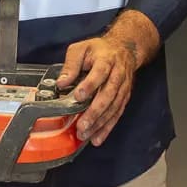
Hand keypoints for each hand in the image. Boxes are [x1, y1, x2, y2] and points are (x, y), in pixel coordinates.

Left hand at [57, 12, 155, 144]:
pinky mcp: (124, 97)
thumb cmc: (99, 49)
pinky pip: (117, 114)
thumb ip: (71, 64)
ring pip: (114, 107)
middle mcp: (118, 74)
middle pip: (109, 94)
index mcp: (106, 59)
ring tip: (86, 134)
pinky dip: (108, 128)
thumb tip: (61, 82)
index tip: (78, 96)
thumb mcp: (81, 48)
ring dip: (100, 123)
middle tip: (82, 124)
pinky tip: (97, 138)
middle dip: (95, 111)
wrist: (125, 48)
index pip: (100, 72)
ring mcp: (123, 87)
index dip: (90, 85)